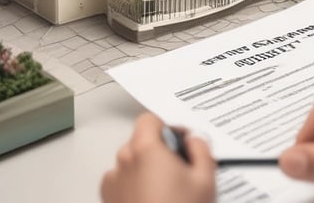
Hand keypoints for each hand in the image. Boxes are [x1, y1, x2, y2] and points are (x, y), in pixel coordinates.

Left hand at [101, 113, 215, 202]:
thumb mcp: (205, 179)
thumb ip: (201, 149)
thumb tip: (195, 141)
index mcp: (145, 149)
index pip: (150, 120)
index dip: (168, 127)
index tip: (181, 141)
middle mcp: (123, 162)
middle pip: (140, 141)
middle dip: (160, 151)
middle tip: (180, 170)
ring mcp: (113, 183)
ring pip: (131, 164)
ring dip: (146, 170)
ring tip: (168, 192)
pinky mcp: (108, 201)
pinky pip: (122, 184)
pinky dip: (135, 188)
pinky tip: (153, 201)